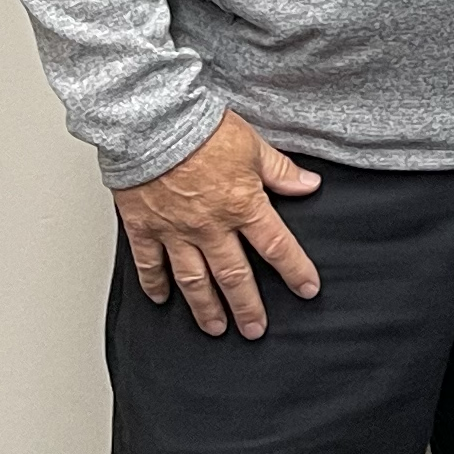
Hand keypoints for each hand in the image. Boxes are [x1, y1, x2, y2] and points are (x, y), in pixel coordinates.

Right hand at [113, 111, 321, 339]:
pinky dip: (155, 284)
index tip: (308, 290)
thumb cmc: (202, 129)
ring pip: (194, 280)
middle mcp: (211, 227)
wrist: (153, 123)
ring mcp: (175, 231)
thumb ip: (281, 172)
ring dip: (206, 307)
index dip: (295, 271)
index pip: (277, 247)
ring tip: (215, 328)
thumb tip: (310, 185)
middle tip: (256, 329)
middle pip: (234, 276)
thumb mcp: (254, 146)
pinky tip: (162, 299)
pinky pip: (149, 264)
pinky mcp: (144, 228)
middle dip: (248, 307)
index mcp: (243, 206)